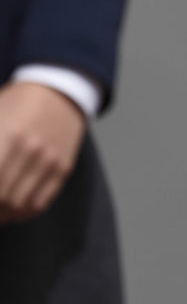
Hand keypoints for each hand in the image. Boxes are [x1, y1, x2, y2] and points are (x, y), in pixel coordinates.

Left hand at [0, 80, 86, 223]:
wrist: (60, 90)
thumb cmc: (16, 103)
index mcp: (7, 134)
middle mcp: (30, 149)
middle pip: (1, 196)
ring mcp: (49, 160)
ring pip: (18, 204)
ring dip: (1, 214)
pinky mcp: (63, 168)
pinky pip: (40, 203)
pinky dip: (21, 213)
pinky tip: (11, 210)